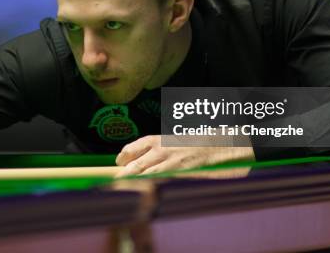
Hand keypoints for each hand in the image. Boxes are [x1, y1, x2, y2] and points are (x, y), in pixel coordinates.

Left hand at [115, 135, 254, 176]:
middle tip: (113, 180)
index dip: (123, 156)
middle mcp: (161, 150)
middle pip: (135, 164)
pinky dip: (150, 186)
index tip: (118, 162)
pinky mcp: (178, 173)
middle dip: (123, 174)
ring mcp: (170, 163)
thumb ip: (156, 148)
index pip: (132, 147)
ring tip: (122, 189)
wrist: (215, 145)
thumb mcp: (170, 139)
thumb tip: (138, 157)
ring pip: (145, 175)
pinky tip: (143, 191)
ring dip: (133, 183)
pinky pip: (160, 181)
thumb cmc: (192, 142)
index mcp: (158, 139)